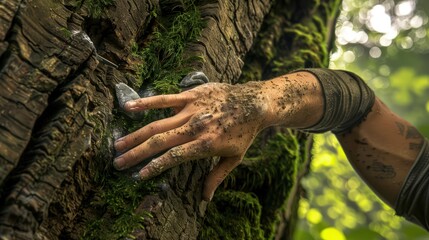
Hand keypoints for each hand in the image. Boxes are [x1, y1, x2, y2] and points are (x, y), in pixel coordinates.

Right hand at [113, 82, 270, 199]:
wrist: (254, 102)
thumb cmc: (244, 132)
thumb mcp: (234, 158)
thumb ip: (217, 177)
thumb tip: (205, 198)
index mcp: (205, 144)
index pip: (173, 158)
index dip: (154, 167)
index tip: (138, 175)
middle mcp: (195, 127)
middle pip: (159, 142)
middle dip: (136, 154)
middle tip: (117, 163)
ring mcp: (191, 110)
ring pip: (157, 124)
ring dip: (135, 136)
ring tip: (117, 145)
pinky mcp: (190, 95)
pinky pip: (164, 99)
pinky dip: (145, 103)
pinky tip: (127, 108)